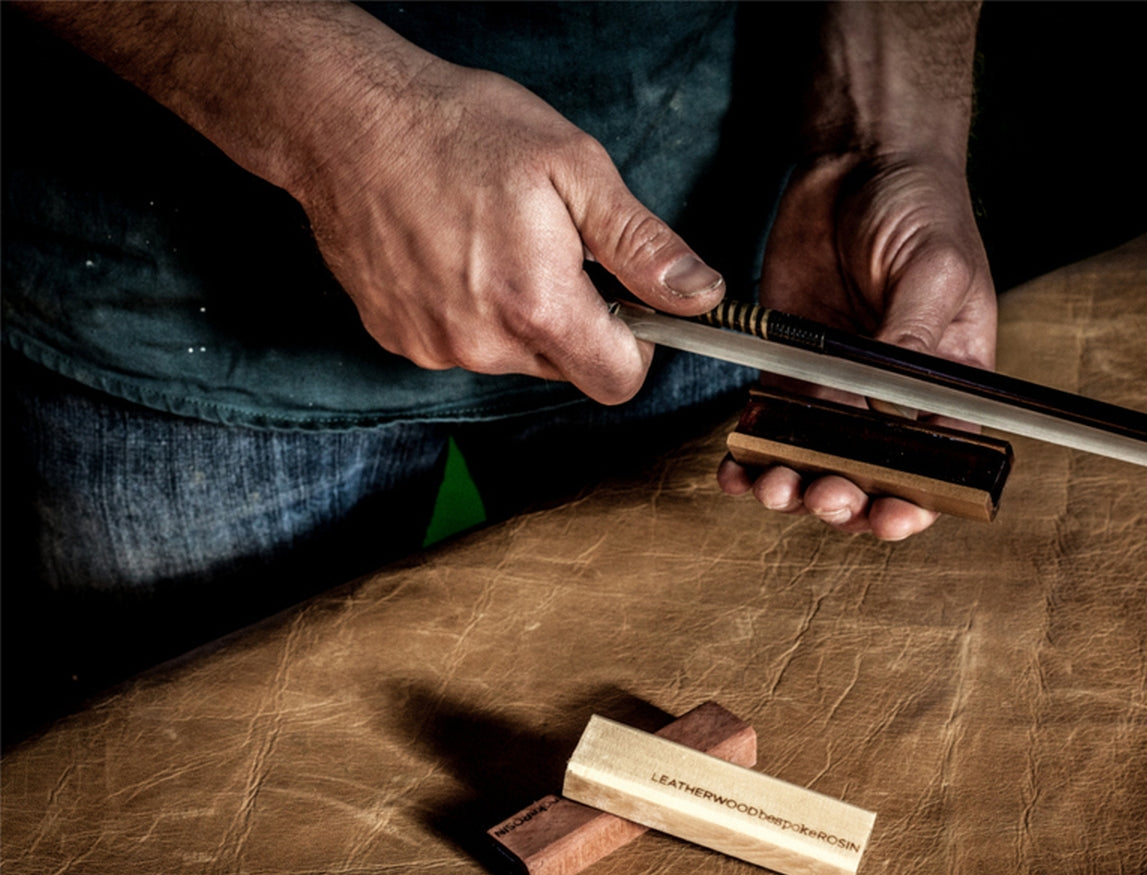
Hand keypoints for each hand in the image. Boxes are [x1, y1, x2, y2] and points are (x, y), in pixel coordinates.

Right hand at [297, 62, 724, 403]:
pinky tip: (450, 251)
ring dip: (517, 312)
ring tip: (492, 240)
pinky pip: (460, 343)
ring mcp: (434, 347)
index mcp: (537, 307)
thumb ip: (641, 245)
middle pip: (565, 367)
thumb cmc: (460, 131)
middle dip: (573, 318)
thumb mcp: (573, 169)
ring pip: (511, 355)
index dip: (635, 343)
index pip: (618, 381)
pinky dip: (468, 308)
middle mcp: (483, 344)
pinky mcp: (397, 338)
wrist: (344, 119)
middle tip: (549, 245)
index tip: (623, 298)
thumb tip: (699, 294)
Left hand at [718, 151, 997, 538]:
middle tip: (825, 493)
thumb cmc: (922, 208)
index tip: (889, 515)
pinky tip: (737, 469)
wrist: (859, 162)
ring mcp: (840, 384)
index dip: (918, 499)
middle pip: (874, 474)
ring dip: (797, 484)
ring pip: (818, 458)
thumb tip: (896, 397)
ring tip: (776, 485)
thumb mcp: (936, 268)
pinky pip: (772, 422)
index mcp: (948, 383)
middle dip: (849, 499)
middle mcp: (894, 396)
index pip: (941, 461)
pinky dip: (753, 452)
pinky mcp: (791, 366)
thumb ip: (915, 333)